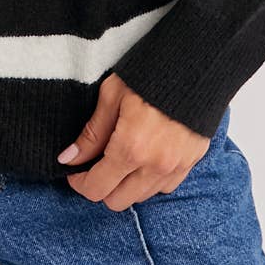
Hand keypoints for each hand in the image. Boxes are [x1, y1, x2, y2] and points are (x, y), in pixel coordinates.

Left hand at [56, 72, 209, 209]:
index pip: (96, 188)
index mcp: (130, 149)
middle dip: (102, 186)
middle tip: (96, 163)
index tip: (75, 170)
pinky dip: (150, 180)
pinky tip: (145, 157)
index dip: (79, 182)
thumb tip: (69, 158)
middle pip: (117, 201)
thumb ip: (91, 133)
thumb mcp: (111, 96)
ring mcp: (175, 168)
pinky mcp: (191, 163)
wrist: (195, 63)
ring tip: (121, 157)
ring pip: (141, 197)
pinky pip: (165, 186)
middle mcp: (154, 166)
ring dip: (126, 184)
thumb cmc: (149, 74)